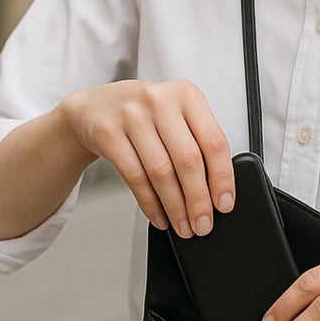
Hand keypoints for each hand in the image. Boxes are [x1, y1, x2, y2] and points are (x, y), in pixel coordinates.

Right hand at [60, 80, 234, 238]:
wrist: (95, 107)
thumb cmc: (145, 115)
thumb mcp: (177, 114)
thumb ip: (198, 142)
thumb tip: (217, 191)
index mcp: (187, 95)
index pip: (214, 141)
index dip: (222, 178)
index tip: (224, 204)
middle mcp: (160, 101)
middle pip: (188, 160)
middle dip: (198, 200)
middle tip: (203, 224)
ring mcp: (132, 115)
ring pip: (161, 172)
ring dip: (175, 207)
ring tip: (183, 226)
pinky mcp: (108, 133)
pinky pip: (135, 177)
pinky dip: (150, 203)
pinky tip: (160, 216)